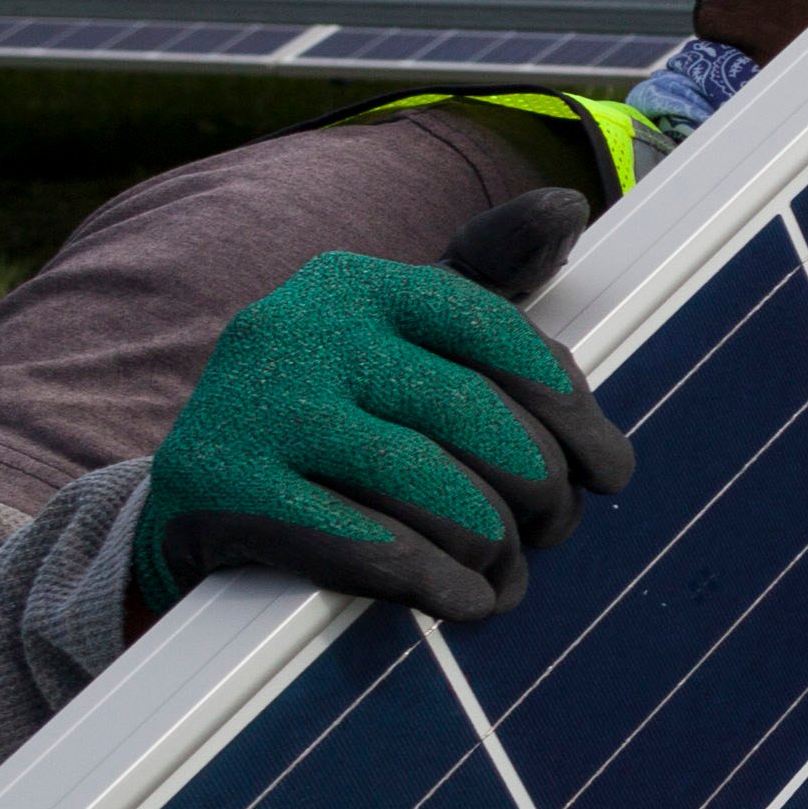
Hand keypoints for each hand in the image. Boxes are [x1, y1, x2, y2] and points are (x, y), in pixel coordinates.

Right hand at [134, 194, 637, 623]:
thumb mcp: (395, 335)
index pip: (497, 334)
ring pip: (425, 483)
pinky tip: (463, 600)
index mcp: (356, 284)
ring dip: (490, 544)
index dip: (572, 410)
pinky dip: (432, 581)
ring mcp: (252, 407)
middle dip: (536, 487)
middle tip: (554, 531)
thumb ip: (482, 278)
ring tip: (509, 576)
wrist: (195, 490)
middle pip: (469, 414)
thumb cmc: (332, 410)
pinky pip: (363, 544)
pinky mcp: (218, 489)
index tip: (612, 472)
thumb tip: (566, 207)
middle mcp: (298, 329)